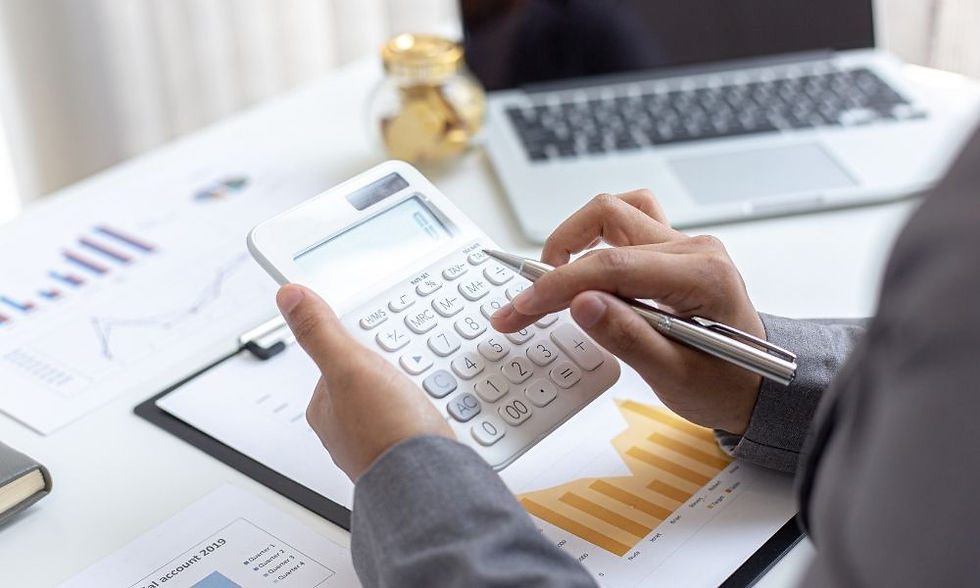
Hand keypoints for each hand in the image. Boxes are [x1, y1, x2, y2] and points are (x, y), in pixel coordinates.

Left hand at [277, 284, 453, 480]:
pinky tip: (436, 413)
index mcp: (323, 407)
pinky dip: (429, 413)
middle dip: (396, 368)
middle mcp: (346, 428)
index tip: (383, 343)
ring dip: (417, 391)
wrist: (426, 480)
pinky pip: (417, 420)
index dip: (365, 343)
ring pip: (398, 399)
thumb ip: (320, 332)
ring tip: (426, 391)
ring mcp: (377, 441)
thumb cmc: (384, 433)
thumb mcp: (349, 367)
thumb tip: (290, 297)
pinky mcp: (406, 452)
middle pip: (372, 377)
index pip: (340, 357)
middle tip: (409, 369)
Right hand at [490, 191, 764, 434]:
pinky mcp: (669, 251)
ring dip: (575, 238)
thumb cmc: (724, 384)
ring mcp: (682, 244)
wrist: (755, 386)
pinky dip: (593, 241)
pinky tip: (580, 270)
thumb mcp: (675, 376)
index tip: (523, 309)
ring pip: (614, 211)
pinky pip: (624, 223)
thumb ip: (628, 338)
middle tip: (526, 304)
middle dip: (555, 263)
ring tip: (551, 279)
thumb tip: (580, 303)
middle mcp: (693, 248)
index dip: (559, 285)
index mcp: (701, 275)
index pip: (613, 265)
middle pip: (608, 221)